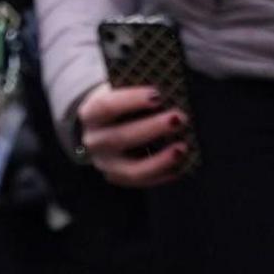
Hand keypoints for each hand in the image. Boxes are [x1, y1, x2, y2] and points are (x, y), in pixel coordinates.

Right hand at [77, 82, 191, 187]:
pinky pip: (143, 182)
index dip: (131, 100)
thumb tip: (171, 95)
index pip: (106, 106)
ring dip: (160, 160)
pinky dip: (163, 174)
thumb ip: (141, 93)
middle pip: (121, 137)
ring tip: (182, 148)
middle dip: (153, 128)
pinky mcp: (119, 178)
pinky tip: (182, 164)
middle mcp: (94, 141)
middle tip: (179, 118)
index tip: (157, 94)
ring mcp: (105, 164)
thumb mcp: (123, 92)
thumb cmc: (122, 103)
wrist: (105, 124)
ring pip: (132, 169)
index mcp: (91, 114)